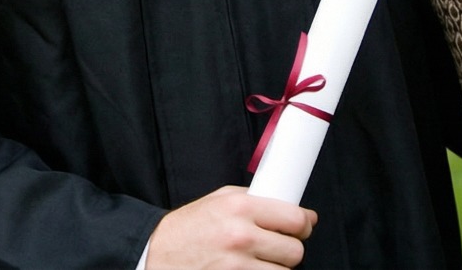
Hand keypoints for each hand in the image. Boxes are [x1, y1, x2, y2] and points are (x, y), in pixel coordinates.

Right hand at [146, 185, 316, 268]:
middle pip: (295, 251)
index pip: (295, 219)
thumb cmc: (188, 228)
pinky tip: (250, 269)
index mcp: (240, 208)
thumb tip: (289, 205)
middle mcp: (241, 237)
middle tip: (278, 245)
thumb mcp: (218, 200)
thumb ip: (253, 200)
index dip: (304, 223)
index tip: (304, 226)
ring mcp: (238, 267)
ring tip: (259, 259)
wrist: (157, 255)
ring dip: (277, 267)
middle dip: (290, 249)